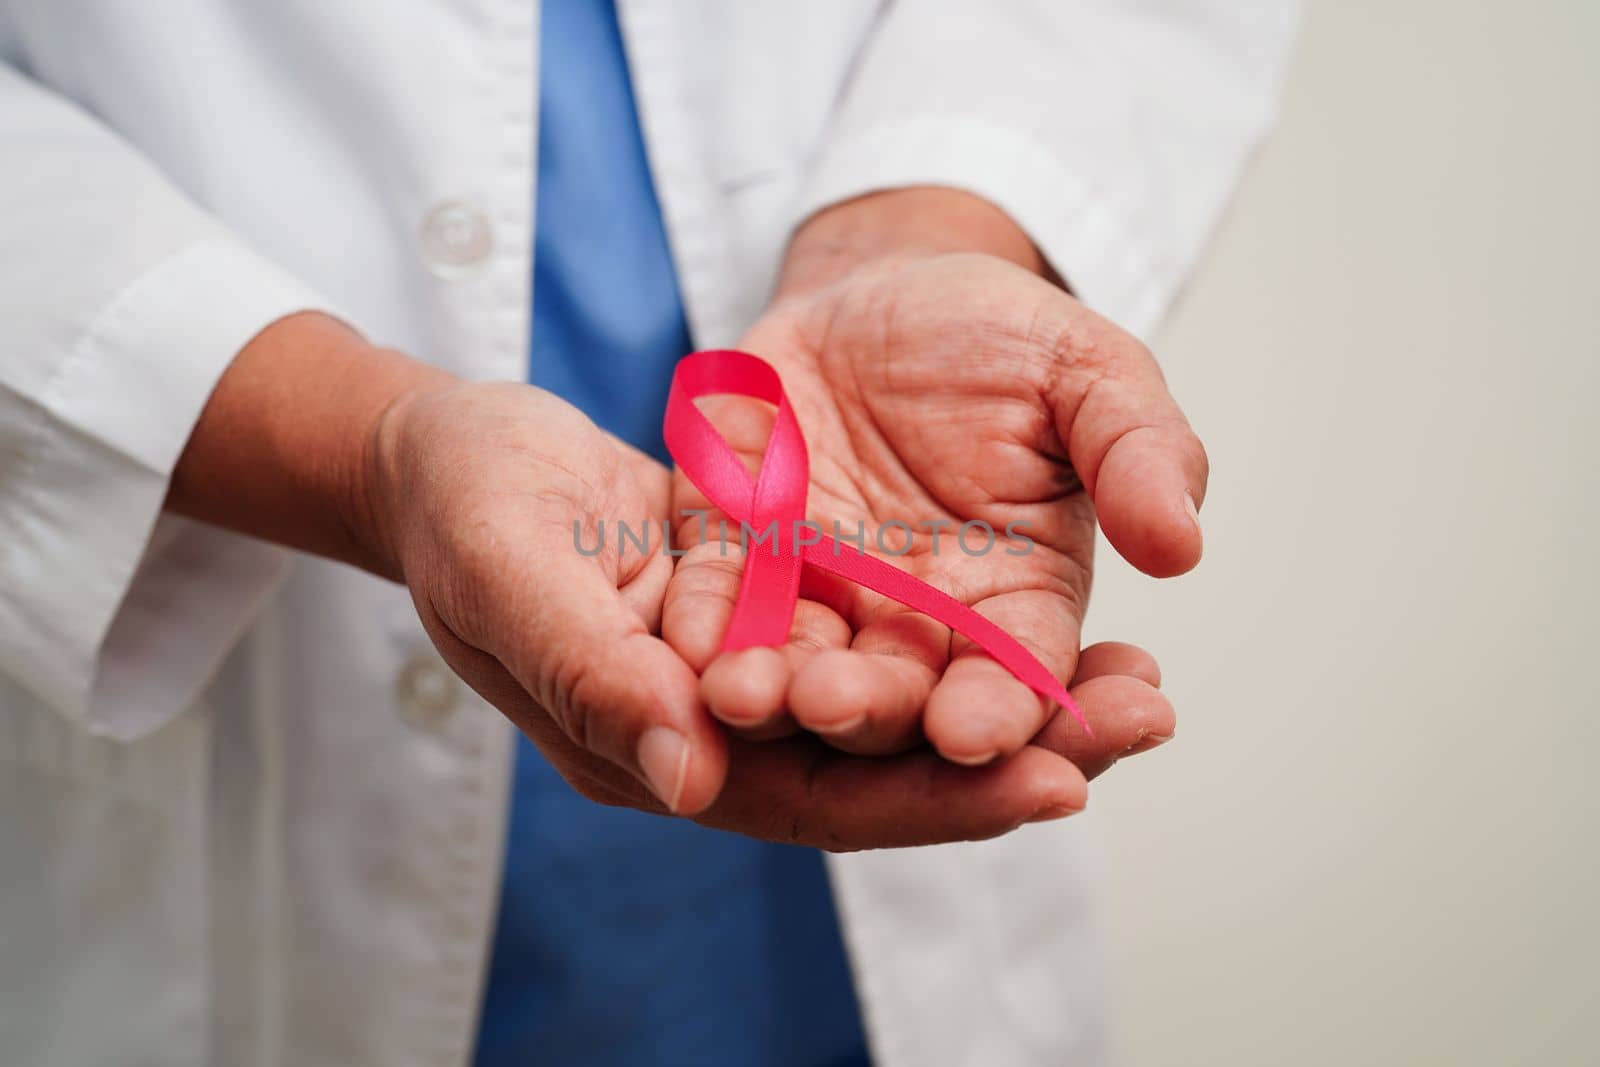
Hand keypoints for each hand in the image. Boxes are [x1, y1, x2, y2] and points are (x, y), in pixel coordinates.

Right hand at [172, 313, 1095, 847]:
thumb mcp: (504, 572)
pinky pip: (885, 634)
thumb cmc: (460, 509)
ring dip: (1016, 700)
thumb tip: (691, 775)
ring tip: (1138, 683)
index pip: (816, 802)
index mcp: (653, 751)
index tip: (1053, 780)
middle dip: (1014, 752)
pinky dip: (967, 635)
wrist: (448, 452)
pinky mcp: (773, 606)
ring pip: (904, 707)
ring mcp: (750, 673)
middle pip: (889, 769)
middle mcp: (718, 736)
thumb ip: (588, 670)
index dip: (931, 799)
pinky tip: (1056, 625)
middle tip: (1142, 720)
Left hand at [664, 190, 1202, 773]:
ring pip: (797, 668)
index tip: (975, 730)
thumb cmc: (996, 338)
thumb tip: (1183, 544)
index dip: (1001, 709)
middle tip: (839, 706)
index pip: (1017, 673)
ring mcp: (819, 598)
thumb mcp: (1087, 372)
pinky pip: (715, 603)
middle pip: (898, 694)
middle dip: (870, 709)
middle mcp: (917, 624)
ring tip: (746, 695)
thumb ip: (1139, 450)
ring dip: (771, 691)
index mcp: (1017, 599)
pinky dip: (702, 627)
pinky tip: (686, 647)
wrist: (880, 291)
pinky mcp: (734, 559)